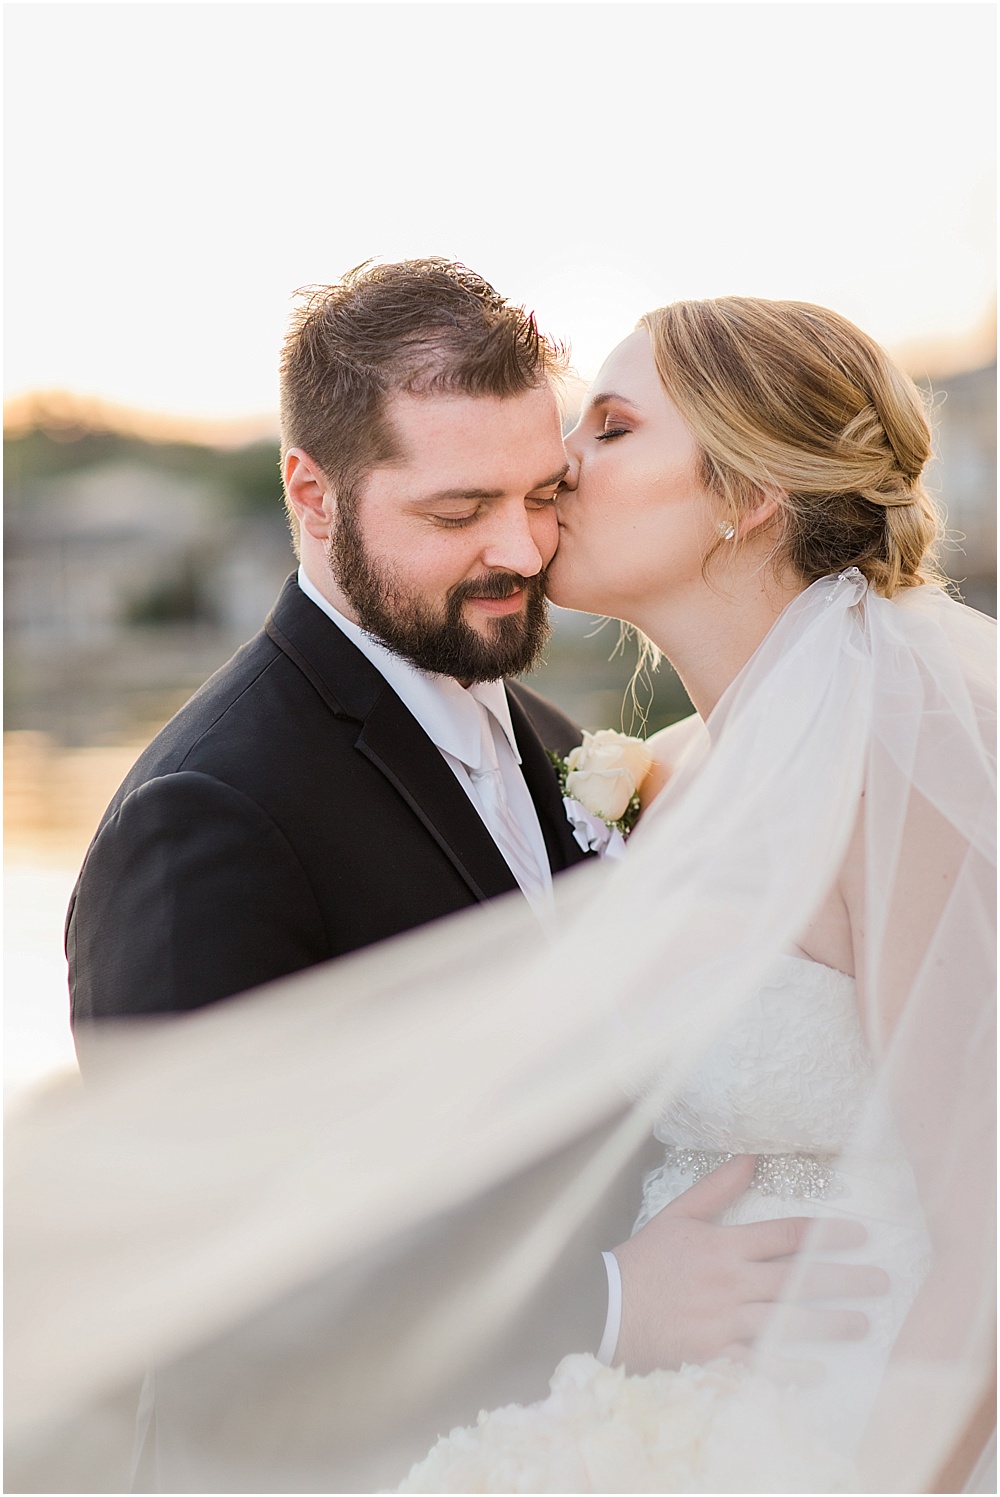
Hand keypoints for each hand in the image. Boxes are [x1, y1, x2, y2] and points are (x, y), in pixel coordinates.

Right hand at [612, 1153, 888, 1377]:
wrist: (606, 1306)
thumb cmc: (645, 1259)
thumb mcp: (678, 1215)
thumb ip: (717, 1188)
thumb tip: (750, 1156)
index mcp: (723, 1246)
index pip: (785, 1236)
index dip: (825, 1234)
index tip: (859, 1235)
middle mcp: (730, 1282)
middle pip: (797, 1279)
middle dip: (843, 1279)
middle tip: (879, 1282)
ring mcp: (723, 1321)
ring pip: (786, 1321)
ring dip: (827, 1323)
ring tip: (861, 1324)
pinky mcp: (713, 1355)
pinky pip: (758, 1362)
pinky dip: (788, 1367)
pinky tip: (816, 1370)